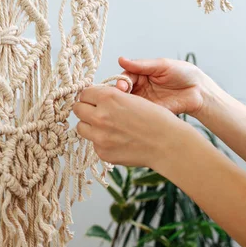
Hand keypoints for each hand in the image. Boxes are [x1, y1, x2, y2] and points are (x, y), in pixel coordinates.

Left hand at [73, 85, 188, 167]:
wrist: (168, 143)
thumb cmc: (155, 119)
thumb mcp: (132, 98)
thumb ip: (110, 98)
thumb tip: (94, 99)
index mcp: (108, 97)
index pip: (84, 94)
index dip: (91, 97)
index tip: (95, 101)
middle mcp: (100, 116)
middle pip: (77, 109)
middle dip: (86, 110)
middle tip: (97, 113)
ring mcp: (99, 136)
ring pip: (81, 127)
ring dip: (90, 126)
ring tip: (106, 127)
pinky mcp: (102, 152)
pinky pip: (93, 144)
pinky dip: (102, 142)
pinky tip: (117, 140)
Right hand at [115, 57, 218, 116]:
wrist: (199, 90)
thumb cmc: (183, 73)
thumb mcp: (161, 65)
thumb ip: (141, 65)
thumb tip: (121, 59)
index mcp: (142, 74)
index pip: (125, 76)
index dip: (121, 80)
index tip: (121, 85)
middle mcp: (141, 87)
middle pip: (124, 91)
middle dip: (120, 93)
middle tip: (122, 94)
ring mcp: (145, 101)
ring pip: (129, 103)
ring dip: (125, 104)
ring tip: (125, 104)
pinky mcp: (152, 112)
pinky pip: (140, 113)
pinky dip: (134, 114)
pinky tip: (133, 113)